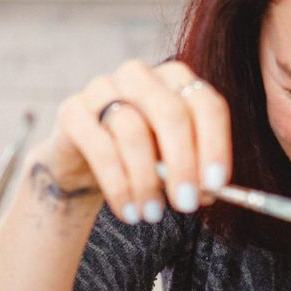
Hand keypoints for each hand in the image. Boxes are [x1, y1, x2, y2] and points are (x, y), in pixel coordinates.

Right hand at [31, 60, 231, 223]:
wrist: (86, 163)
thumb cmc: (143, 159)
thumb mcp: (174, 164)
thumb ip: (194, 172)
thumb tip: (208, 191)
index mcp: (176, 80)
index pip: (206, 105)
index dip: (215, 145)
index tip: (216, 185)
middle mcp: (141, 76)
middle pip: (172, 114)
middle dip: (183, 164)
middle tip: (187, 204)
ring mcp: (103, 88)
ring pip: (134, 132)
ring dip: (147, 181)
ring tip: (153, 215)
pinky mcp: (73, 111)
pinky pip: (100, 147)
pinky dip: (118, 185)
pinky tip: (128, 211)